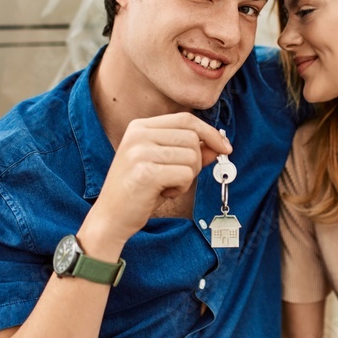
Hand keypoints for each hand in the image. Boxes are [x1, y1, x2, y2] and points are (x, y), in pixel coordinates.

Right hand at [78, 113, 230, 254]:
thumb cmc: (140, 192)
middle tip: (177, 178)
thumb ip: (191, 152)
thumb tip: (219, 145)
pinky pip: (185, 175)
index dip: (210, 133)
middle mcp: (138, 134)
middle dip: (195, 162)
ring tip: (166, 186)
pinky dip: (181, 188)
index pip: (186, 119)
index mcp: (140, 127)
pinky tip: (163, 193)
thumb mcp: (166, 166)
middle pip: (192, 138)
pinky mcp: (145, 172)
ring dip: (187, 177)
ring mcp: (140, 152)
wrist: (111, 218)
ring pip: (192, 156)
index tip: (225, 148)